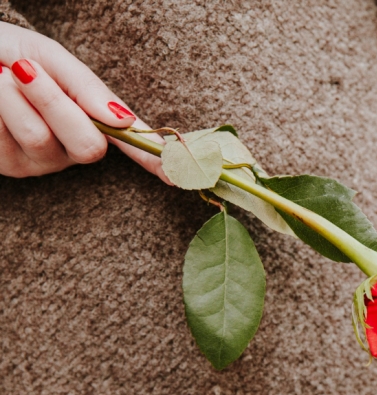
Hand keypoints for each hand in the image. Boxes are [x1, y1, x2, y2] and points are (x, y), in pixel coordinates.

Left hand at [0, 21, 166, 180]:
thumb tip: (126, 120)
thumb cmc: (10, 54)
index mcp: (95, 120)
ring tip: (1, 75)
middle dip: (55, 103)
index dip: (155, 159)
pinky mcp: (9, 166)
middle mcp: (74, 148)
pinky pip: (6, 140)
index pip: (132, 142)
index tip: (178, 176)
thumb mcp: (51, 57)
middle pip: (88, 146)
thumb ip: (86, 88)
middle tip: (26, 69)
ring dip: (14, 98)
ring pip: (41, 139)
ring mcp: (42, 161)